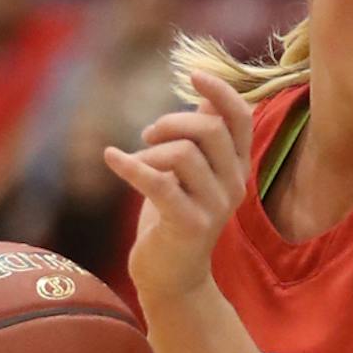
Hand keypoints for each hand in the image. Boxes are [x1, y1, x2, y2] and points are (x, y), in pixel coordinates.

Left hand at [105, 69, 250, 307]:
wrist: (172, 277)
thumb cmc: (176, 217)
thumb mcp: (193, 173)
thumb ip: (204, 138)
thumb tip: (206, 96)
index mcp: (238, 168)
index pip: (241, 118)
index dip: (220, 91)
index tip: (192, 75)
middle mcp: (234, 185)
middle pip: (209, 130)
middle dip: (170, 122)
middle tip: (147, 135)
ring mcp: (214, 207)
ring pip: (183, 153)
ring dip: (151, 150)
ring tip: (137, 161)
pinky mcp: (188, 224)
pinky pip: (157, 182)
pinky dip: (129, 164)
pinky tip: (111, 157)